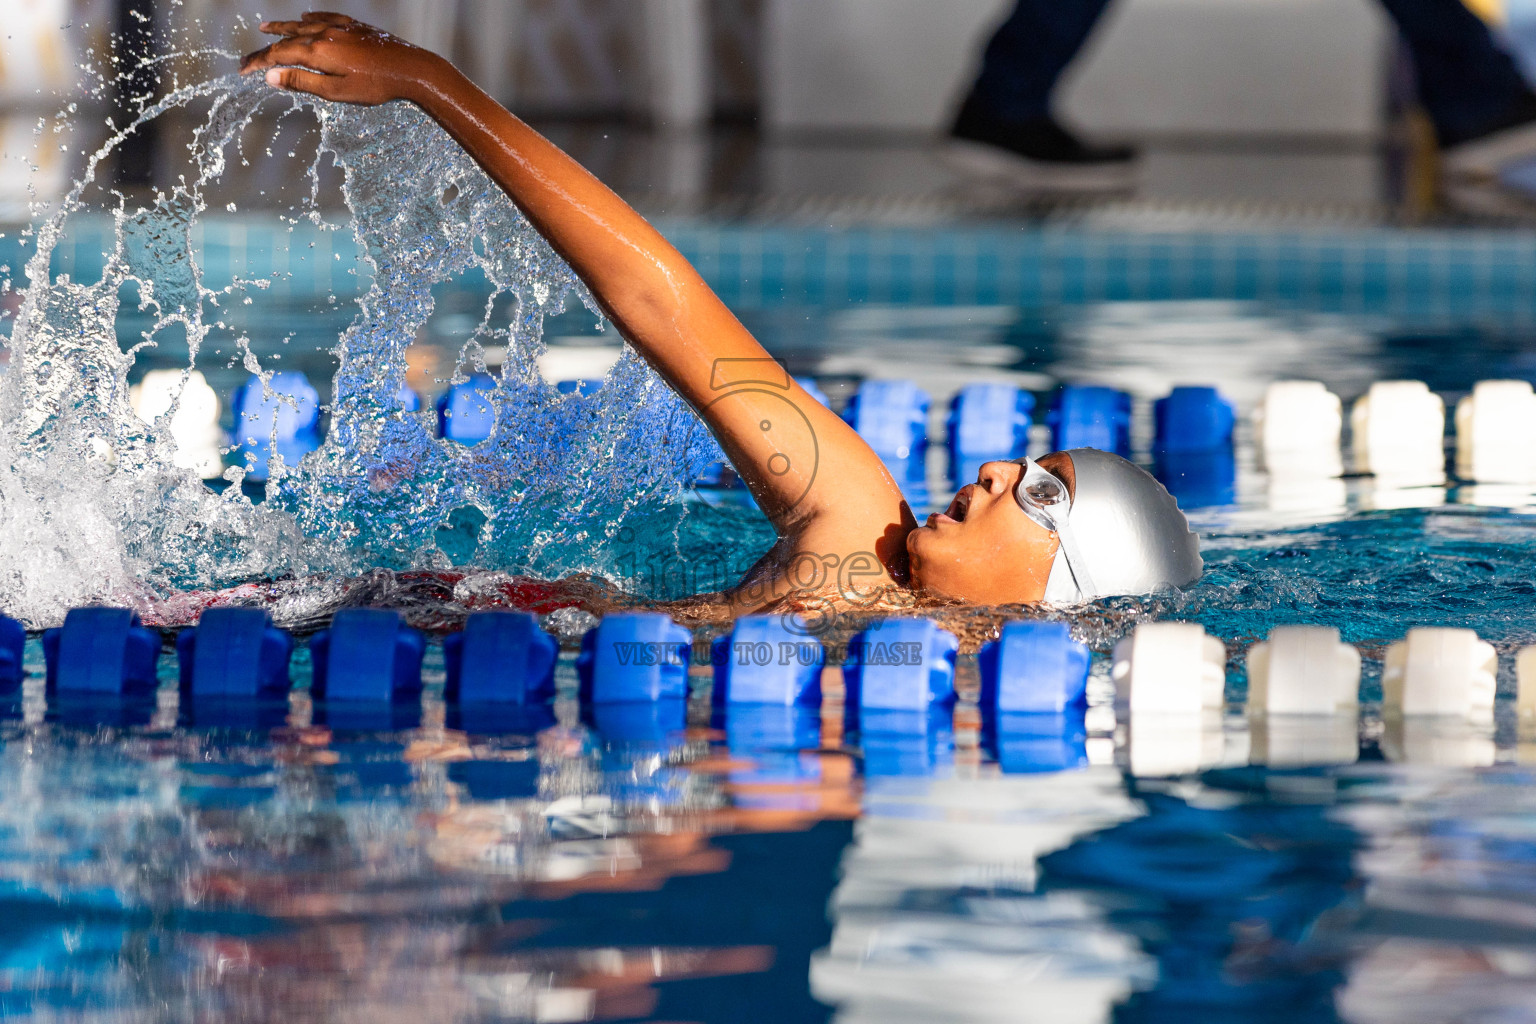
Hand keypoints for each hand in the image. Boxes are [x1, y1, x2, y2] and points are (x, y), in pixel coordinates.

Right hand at [239, 11, 450, 105]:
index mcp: (316, 51)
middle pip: (286, 39)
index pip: (277, 55)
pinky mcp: (354, 26)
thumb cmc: (375, 86)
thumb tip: (269, 76)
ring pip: (303, 24)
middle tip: (248, 58)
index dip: (257, 62)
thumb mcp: (336, 92)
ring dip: (282, 27)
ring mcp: (339, 27)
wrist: (411, 68)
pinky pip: (325, 17)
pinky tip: (306, 16)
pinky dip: (310, 18)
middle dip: (265, 49)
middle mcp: (324, 33)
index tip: (242, 71)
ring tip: (266, 28)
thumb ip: (302, 82)